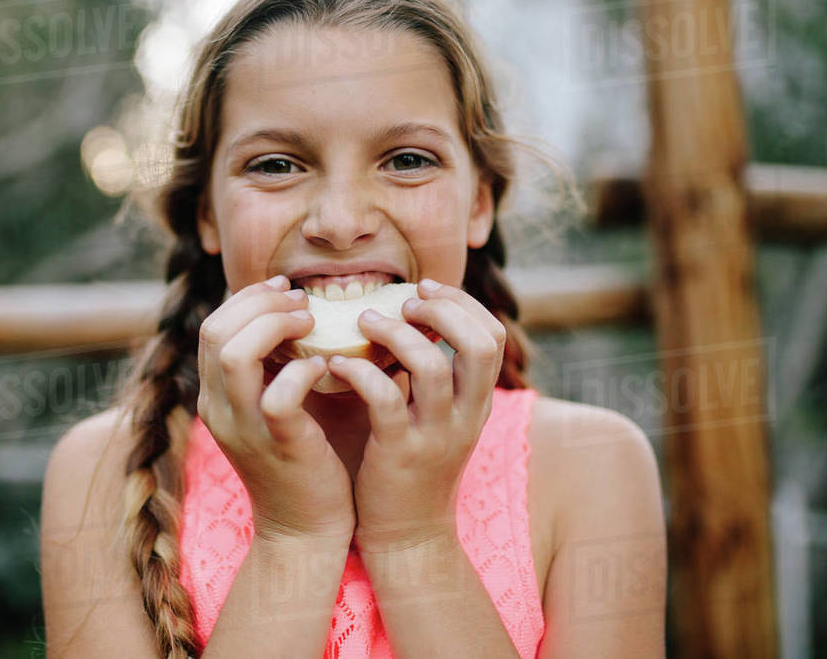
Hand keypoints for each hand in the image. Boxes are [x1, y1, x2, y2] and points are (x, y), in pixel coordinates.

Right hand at [197, 275, 355, 545]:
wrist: (307, 531)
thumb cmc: (304, 460)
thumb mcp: (278, 408)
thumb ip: (279, 365)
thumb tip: (305, 312)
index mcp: (215, 397)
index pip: (212, 327)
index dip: (247, 299)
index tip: (286, 290)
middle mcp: (219, 410)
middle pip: (216, 331)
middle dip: (260, 303)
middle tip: (303, 302)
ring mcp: (245, 429)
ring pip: (235, 354)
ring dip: (276, 326)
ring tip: (312, 324)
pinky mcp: (278, 446)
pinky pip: (279, 395)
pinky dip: (303, 371)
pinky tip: (326, 367)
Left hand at [325, 279, 506, 552]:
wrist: (407, 537)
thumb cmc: (412, 466)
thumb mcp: (438, 418)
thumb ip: (433, 375)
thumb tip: (409, 318)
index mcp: (477, 402)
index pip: (492, 336)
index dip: (461, 303)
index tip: (423, 289)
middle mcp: (466, 416)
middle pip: (480, 344)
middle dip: (442, 310)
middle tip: (402, 301)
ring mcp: (435, 436)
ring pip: (430, 366)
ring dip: (395, 333)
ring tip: (363, 322)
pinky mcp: (398, 454)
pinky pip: (384, 399)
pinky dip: (358, 372)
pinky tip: (334, 364)